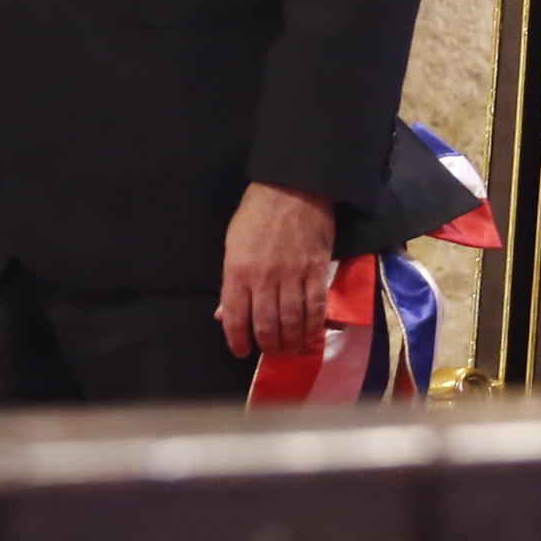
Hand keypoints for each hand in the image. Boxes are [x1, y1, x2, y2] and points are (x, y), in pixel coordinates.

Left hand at [219, 181, 338, 359]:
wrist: (292, 188)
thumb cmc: (256, 214)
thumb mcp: (233, 245)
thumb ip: (231, 282)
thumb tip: (224, 314)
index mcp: (238, 271)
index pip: (235, 318)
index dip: (238, 341)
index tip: (242, 351)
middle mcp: (264, 279)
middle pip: (266, 325)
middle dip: (269, 346)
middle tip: (272, 352)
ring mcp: (292, 275)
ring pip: (292, 321)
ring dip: (292, 342)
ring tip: (292, 349)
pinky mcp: (316, 270)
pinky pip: (316, 307)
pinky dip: (314, 327)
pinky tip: (312, 336)